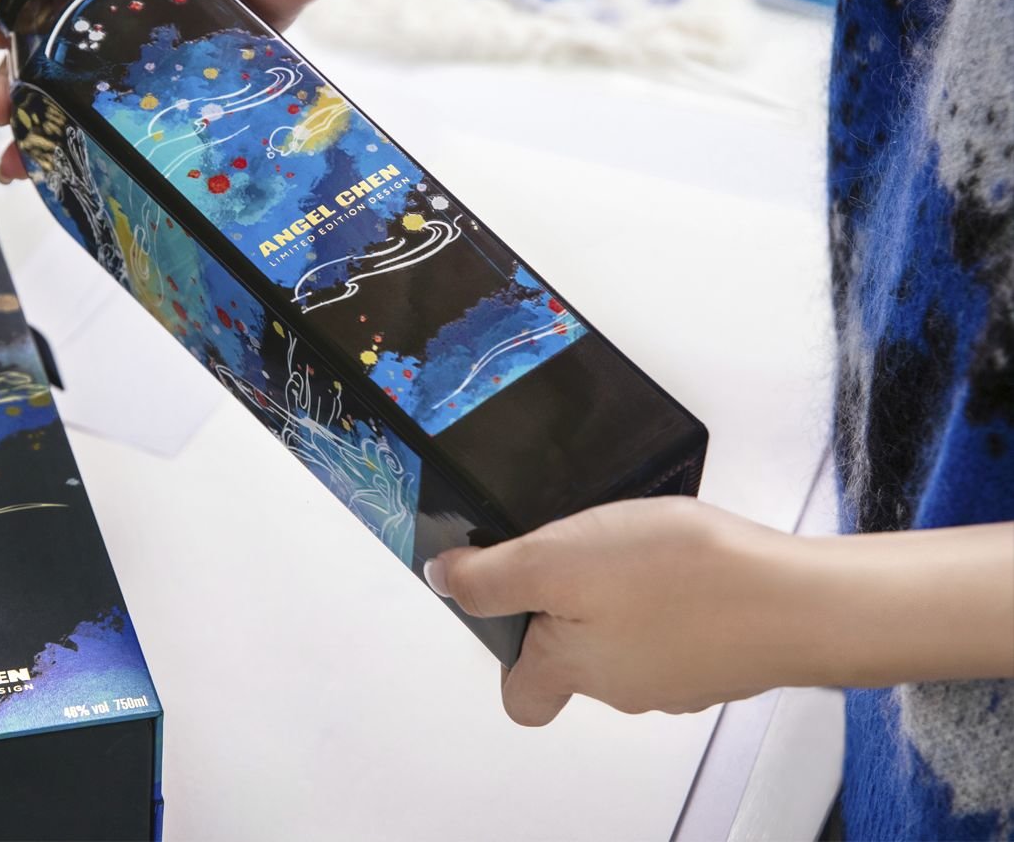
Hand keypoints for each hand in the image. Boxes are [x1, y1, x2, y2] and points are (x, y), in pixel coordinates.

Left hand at [425, 497, 817, 725]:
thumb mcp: (557, 558)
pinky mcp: (725, 656)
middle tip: (580, 551)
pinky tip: (687, 562)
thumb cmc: (681, 580)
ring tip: (638, 546)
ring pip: (629, 641)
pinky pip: (682, 627)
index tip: (508, 602)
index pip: (522, 696)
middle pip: (575, 660)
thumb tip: (443, 579)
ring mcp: (680, 677)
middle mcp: (624, 687)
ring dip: (624, 597)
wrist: (799, 599)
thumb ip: (492, 576)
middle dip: (570, 607)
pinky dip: (677, 596)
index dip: (507, 655)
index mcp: (572, 668)